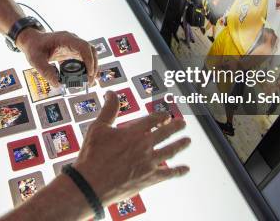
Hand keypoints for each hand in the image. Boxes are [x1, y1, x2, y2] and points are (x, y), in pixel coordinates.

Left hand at [16, 29, 98, 85]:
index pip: (83, 47)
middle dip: (93, 66)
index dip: (89, 60)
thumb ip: (46, 71)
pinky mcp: (73, 52)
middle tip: (90, 81)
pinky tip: (85, 78)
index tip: (89, 73)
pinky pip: (84, 59)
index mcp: (65, 39)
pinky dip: (86, 68)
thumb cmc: (34, 47)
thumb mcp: (36, 59)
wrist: (32, 41)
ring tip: (88, 82)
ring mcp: (74, 46)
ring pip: (90, 55)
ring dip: (91, 68)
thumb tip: (58, 84)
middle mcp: (72, 41)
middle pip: (90, 51)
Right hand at [73, 91, 189, 205]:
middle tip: (183, 124)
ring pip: (170, 151)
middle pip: (165, 133)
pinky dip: (178, 171)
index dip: (161, 116)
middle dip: (175, 127)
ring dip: (180, 145)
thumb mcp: (98, 128)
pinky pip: (169, 174)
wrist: (92, 184)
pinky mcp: (149, 179)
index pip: (152, 120)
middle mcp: (144, 145)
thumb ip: (108, 109)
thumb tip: (111, 93)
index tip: (166, 114)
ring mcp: (149, 162)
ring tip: (187, 141)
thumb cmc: (92, 156)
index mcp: (133, 132)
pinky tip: (185, 169)